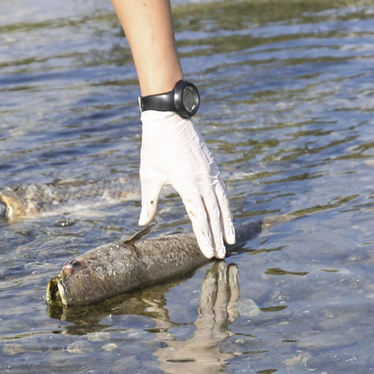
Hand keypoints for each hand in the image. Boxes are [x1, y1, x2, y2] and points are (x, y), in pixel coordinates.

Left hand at [138, 111, 235, 258]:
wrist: (169, 118)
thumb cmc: (155, 147)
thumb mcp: (148, 175)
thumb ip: (149, 201)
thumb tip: (142, 222)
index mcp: (187, 184)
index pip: (199, 217)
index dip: (204, 237)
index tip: (208, 252)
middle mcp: (203, 179)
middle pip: (214, 214)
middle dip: (218, 236)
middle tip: (221, 255)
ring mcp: (211, 172)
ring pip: (223, 203)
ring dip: (227, 222)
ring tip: (231, 240)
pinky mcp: (213, 166)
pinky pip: (223, 190)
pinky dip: (226, 205)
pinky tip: (227, 215)